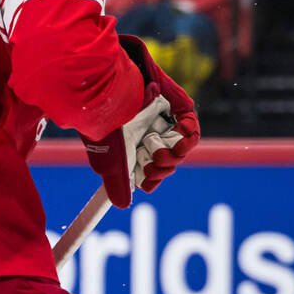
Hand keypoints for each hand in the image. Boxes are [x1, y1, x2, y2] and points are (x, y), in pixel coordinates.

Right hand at [80, 35, 198, 207]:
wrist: (107, 89)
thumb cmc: (102, 124)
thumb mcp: (108, 159)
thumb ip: (117, 182)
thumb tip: (122, 204)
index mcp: (128, 142)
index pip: (147, 166)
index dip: (150, 177)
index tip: (147, 182)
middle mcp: (144, 130)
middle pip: (164, 159)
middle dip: (160, 167)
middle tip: (151, 166)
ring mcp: (161, 118)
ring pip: (179, 147)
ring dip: (172, 156)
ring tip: (158, 153)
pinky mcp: (176, 106)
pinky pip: (191, 127)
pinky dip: (188, 138)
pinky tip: (179, 140)